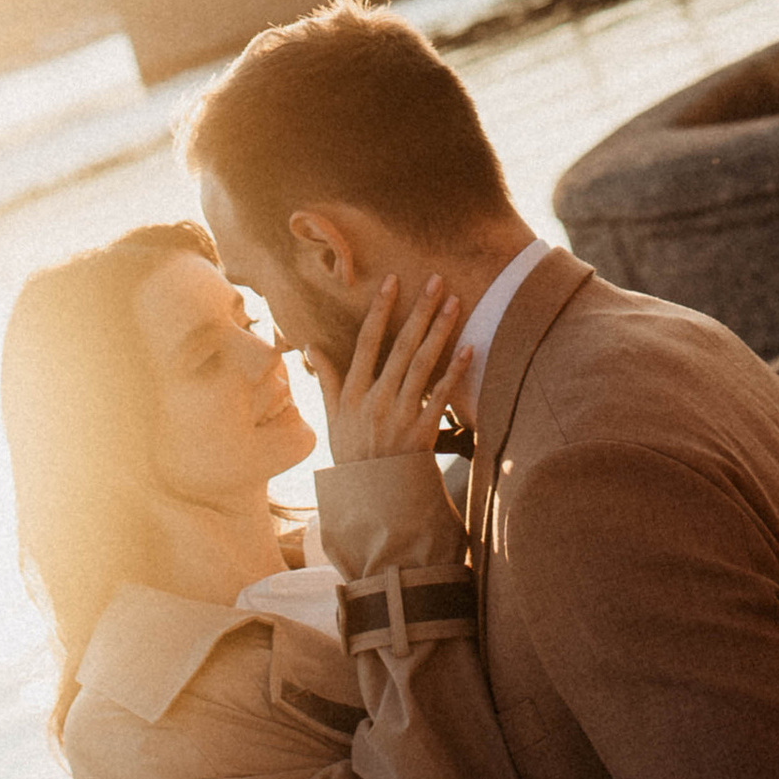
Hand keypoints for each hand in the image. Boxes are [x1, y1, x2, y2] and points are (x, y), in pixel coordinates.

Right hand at [309, 272, 469, 467]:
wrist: (372, 498)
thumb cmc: (352, 453)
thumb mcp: (332, 417)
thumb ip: (326, 379)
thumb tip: (310, 346)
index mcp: (353, 393)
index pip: (366, 342)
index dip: (380, 310)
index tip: (392, 281)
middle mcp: (376, 400)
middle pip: (401, 347)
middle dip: (420, 310)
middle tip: (437, 280)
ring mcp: (400, 415)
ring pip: (422, 365)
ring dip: (440, 331)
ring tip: (455, 302)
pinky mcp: (422, 432)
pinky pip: (440, 397)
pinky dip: (454, 372)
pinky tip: (468, 349)